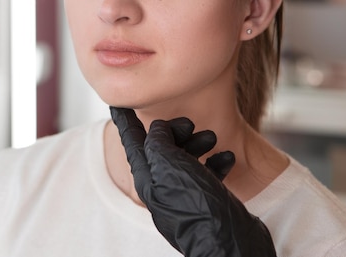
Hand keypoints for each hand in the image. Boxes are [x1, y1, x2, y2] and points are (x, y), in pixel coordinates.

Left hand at [110, 107, 275, 256]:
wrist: (228, 244)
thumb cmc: (196, 205)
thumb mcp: (170, 165)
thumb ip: (158, 142)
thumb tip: (157, 128)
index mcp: (147, 176)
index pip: (131, 140)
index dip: (125, 119)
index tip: (117, 104)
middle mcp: (162, 186)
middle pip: (161, 148)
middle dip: (175, 130)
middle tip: (190, 124)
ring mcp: (183, 195)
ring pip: (185, 159)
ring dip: (198, 143)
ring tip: (213, 138)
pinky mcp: (204, 201)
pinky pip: (205, 175)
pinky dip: (214, 162)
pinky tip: (227, 159)